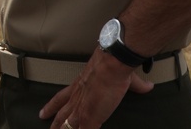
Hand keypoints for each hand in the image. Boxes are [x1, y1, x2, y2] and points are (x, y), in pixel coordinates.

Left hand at [38, 49, 153, 128]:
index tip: (43, 113)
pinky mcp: (90, 119)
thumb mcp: (120, 75)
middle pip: (60, 115)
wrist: (111, 66)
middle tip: (45, 128)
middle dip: (53, 124)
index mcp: (79, 87)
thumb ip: (135, 83)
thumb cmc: (113, 67)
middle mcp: (76, 99)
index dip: (51, 106)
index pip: (61, 98)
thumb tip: (148, 86)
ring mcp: (81, 110)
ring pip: (67, 126)